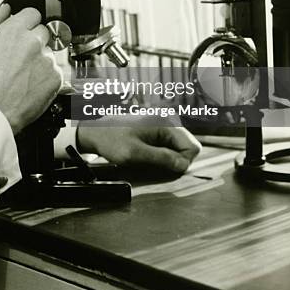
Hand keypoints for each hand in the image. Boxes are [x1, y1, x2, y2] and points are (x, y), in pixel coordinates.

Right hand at [0, 4, 62, 133]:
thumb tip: (4, 9)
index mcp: (14, 31)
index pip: (33, 13)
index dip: (26, 24)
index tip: (22, 34)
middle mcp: (34, 42)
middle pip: (43, 31)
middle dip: (34, 40)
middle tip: (20, 58)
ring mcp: (47, 59)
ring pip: (49, 52)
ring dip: (40, 59)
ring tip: (23, 74)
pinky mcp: (56, 77)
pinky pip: (55, 70)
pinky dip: (46, 76)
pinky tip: (30, 84)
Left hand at [77, 116, 200, 172]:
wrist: (96, 132)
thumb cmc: (112, 141)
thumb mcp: (135, 154)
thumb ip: (161, 158)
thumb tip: (184, 165)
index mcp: (165, 123)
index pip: (193, 147)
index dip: (183, 163)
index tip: (165, 168)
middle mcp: (168, 121)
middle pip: (188, 147)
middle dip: (176, 161)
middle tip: (155, 166)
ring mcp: (164, 125)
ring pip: (179, 148)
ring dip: (168, 159)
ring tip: (149, 160)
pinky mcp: (159, 130)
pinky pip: (170, 146)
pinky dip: (163, 155)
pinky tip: (149, 156)